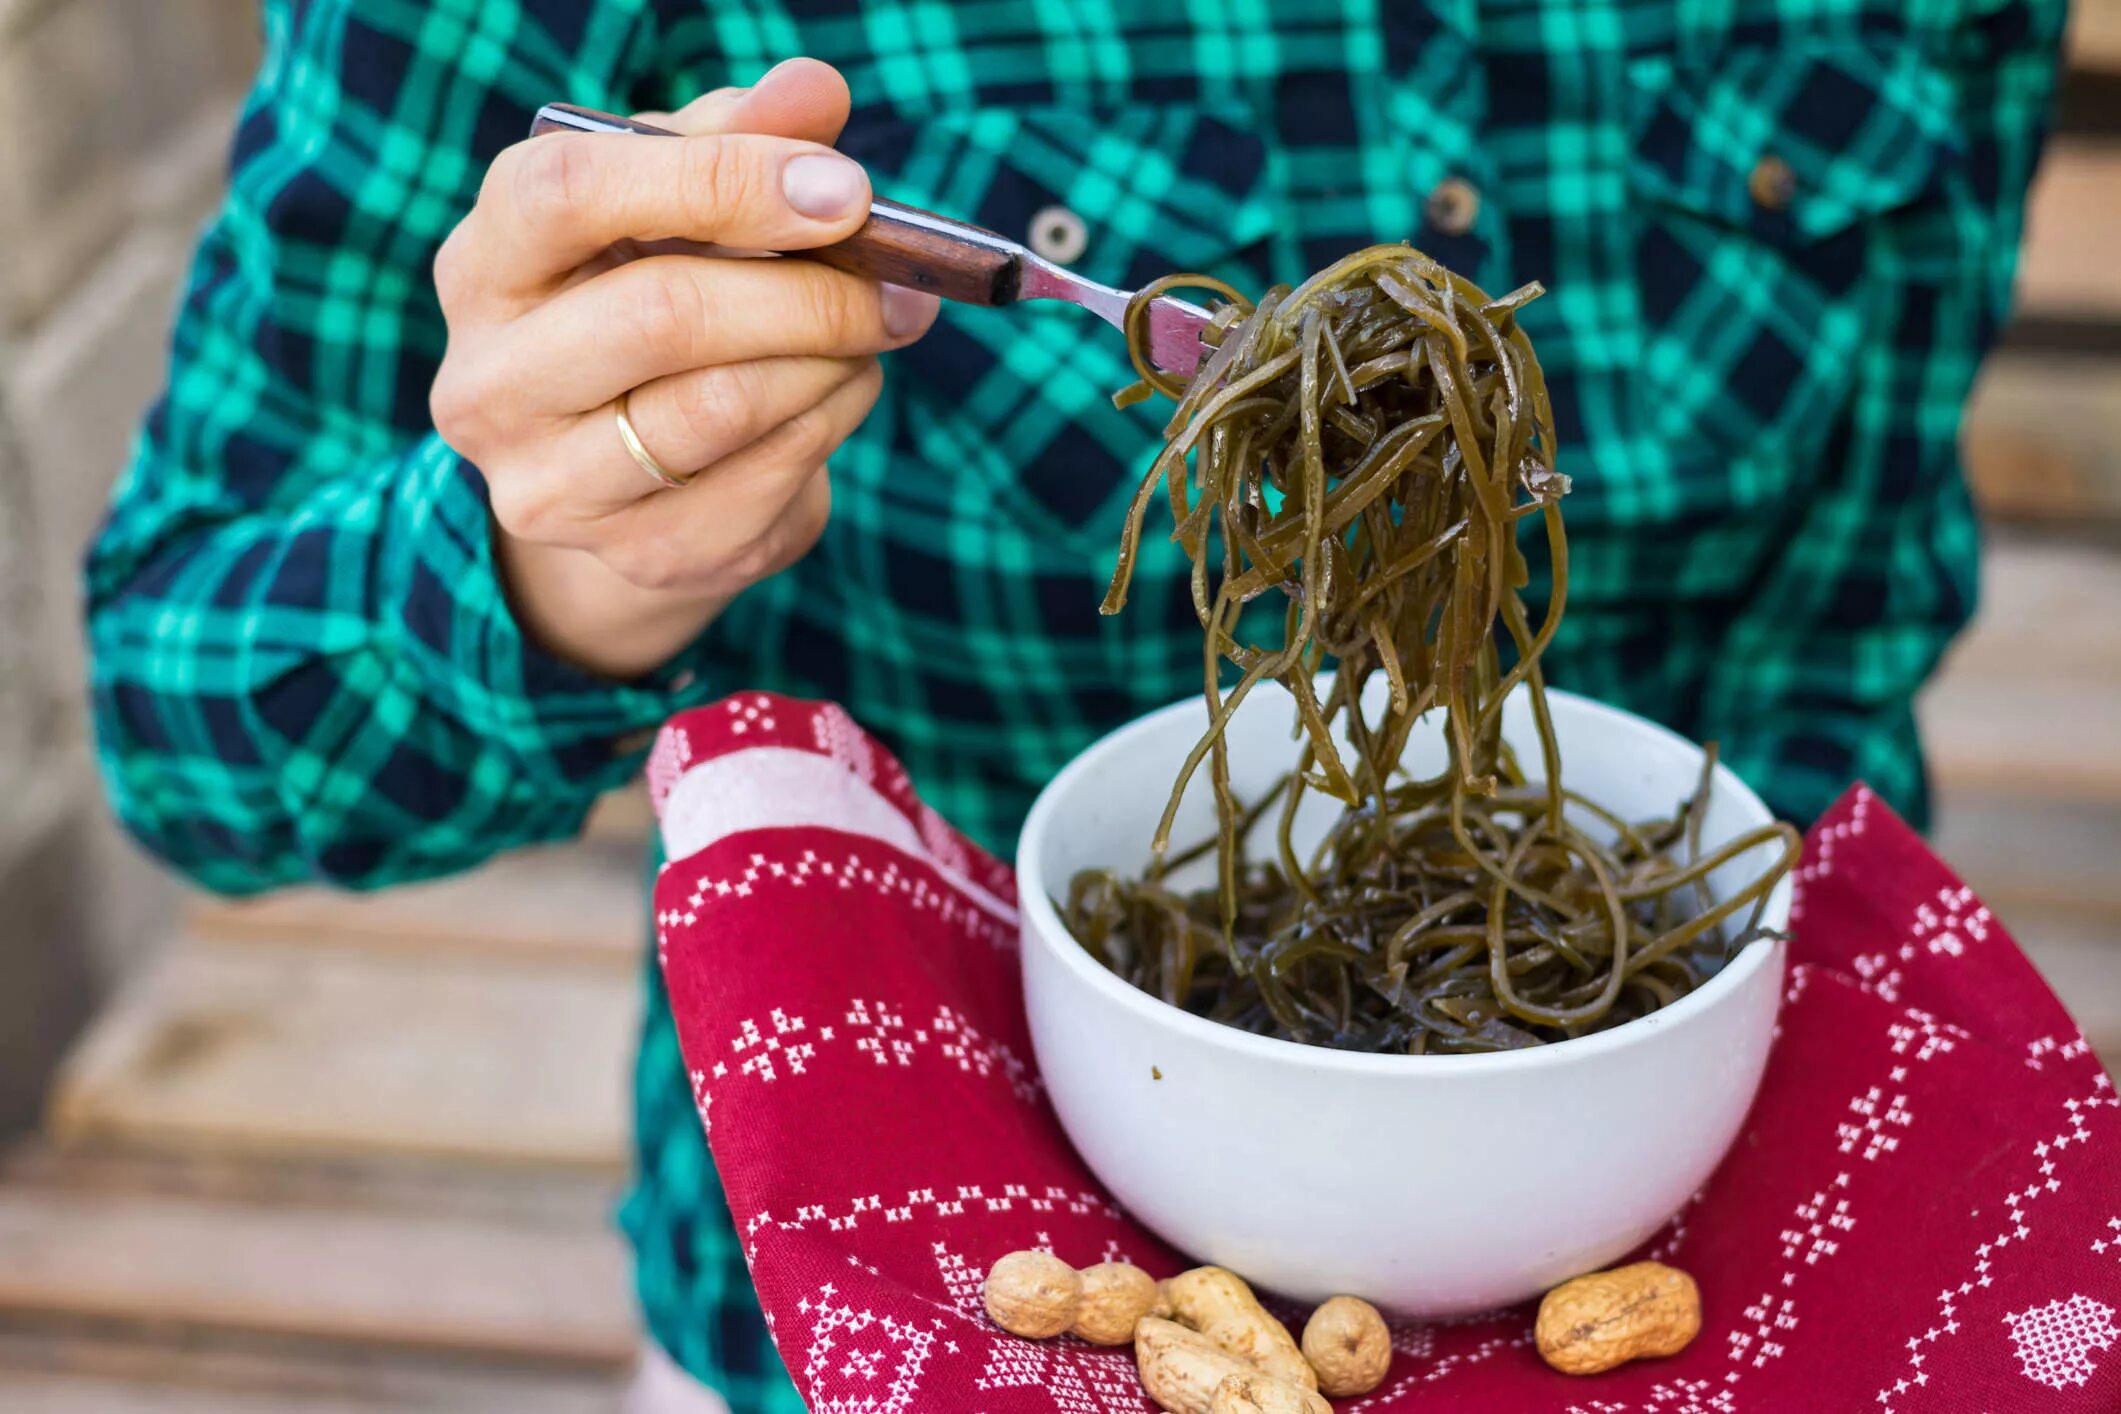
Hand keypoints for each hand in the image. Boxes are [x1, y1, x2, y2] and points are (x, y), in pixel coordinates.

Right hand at [429, 59, 935, 678]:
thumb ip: (733, 138)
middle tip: (897, 280)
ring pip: (723, 406)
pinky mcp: (643, 553)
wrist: (623, 478)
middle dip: (806, 290)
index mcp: (486, 264)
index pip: (571, 195)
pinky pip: (769, 476)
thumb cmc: (646, 300)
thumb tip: (815, 92)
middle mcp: (490, 384)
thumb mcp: (672, 208)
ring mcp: (555, 485)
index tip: (842, 189)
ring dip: (833, 358)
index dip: (718, 180)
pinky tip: (846, 387)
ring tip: (878, 327)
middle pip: (660, 315)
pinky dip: (833, 420)